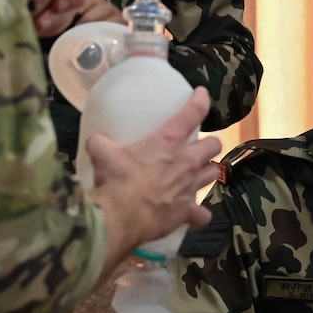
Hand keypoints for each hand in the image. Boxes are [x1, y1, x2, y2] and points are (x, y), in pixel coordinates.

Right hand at [86, 87, 221, 265]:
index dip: (201, 100)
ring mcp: (190, 187)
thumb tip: (97, 139)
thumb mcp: (101, 152)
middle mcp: (186, 161)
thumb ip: (101, 142)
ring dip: (209, 172)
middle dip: (209, 144)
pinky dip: (200, 214)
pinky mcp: (188, 212)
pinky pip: (203, 214)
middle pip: (214, 145)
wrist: (120, 218)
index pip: (193, 112)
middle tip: (198, 146)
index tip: (202, 94)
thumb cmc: (115, 180)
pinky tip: (194, 214)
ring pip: (215, 174)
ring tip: (200, 174)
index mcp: (168, 141)